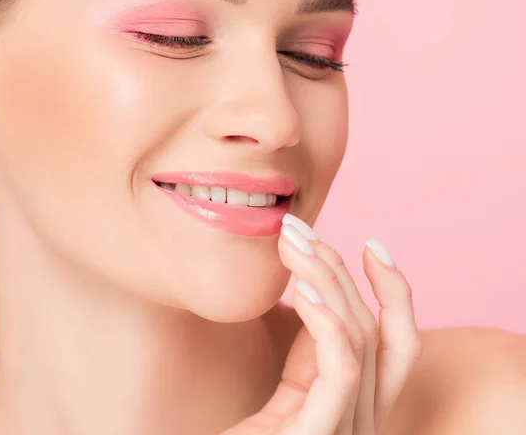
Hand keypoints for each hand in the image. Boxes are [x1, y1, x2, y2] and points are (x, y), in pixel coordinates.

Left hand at [222, 214, 421, 434]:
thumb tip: (316, 283)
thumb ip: (312, 347)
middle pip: (376, 329)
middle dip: (340, 269)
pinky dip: (329, 324)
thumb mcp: (290, 385)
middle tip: (298, 230)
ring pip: (360, 339)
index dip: (395, 291)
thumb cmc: (246, 431)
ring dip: (329, 280)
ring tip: (293, 243)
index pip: (398, 344)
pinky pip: (340, 373)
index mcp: (357, 405)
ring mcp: (346, 433)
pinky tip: (306, 292)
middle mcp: (362, 422)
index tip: (372, 243)